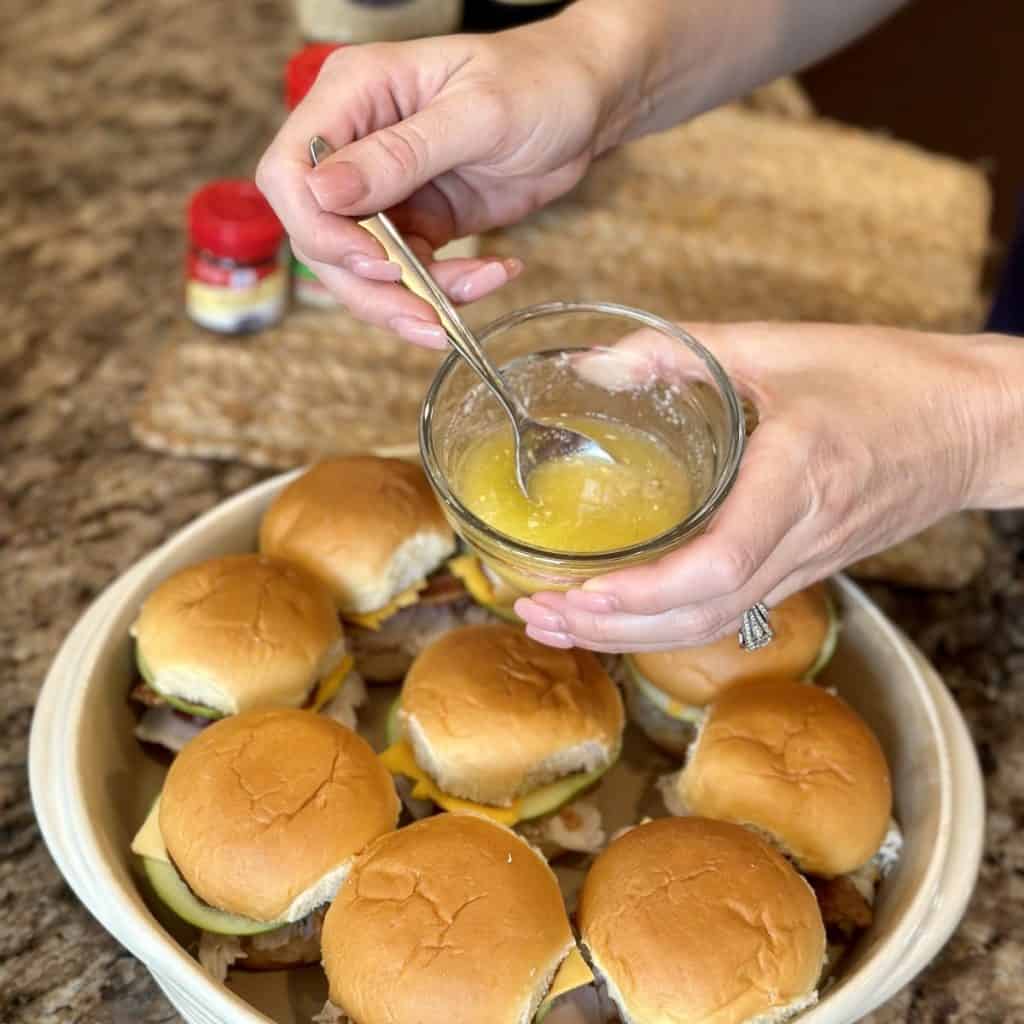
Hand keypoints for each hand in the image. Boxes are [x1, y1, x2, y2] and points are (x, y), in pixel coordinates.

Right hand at [256, 24, 625, 346]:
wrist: (589, 103)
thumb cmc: (539, 80)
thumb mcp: (477, 113)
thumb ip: (400, 154)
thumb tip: (323, 192)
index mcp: (354, 95)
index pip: (289, 173)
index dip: (318, 229)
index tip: (375, 261)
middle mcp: (357, 146)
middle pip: (320, 237)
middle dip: (372, 286)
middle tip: (427, 315)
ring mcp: (387, 190)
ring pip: (364, 271)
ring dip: (414, 299)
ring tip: (476, 290)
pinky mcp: (420, 224)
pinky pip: (412, 276)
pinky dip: (448, 291)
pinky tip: (494, 273)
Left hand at [515, 323, 1002, 651]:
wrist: (976, 424)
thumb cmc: (890, 378)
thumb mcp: (782, 345)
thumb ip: (684, 351)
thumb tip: (595, 363)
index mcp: (796, 478)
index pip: (719, 564)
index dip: (643, 593)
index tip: (577, 592)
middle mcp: (798, 536)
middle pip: (699, 615)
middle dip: (611, 628)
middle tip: (537, 615)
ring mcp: (803, 563)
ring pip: (711, 625)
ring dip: (630, 637)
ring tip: (560, 625)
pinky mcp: (803, 568)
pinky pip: (729, 611)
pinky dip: (667, 624)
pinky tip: (622, 614)